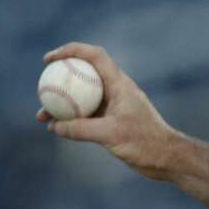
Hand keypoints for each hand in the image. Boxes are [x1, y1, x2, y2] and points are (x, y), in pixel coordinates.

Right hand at [37, 42, 180, 180]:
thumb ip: (80, 129)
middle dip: (61, 76)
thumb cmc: (145, 142)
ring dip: (62, 103)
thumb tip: (53, 126)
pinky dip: (71, 118)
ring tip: (41, 116)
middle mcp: (116, 90)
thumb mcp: (110, 134)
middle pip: (85, 74)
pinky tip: (56, 129)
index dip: (71, 51)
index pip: (95, 56)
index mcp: (120, 84)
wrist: (166, 157)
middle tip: (41, 84)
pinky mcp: (112, 121)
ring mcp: (114, 105)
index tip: (49, 59)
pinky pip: (86, 114)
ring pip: (83, 97)